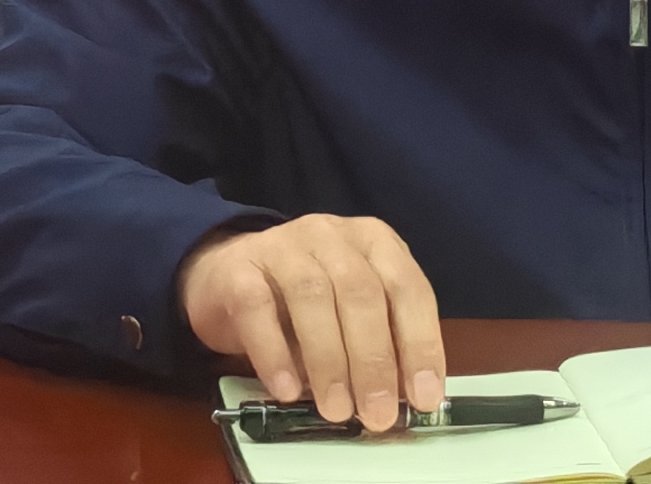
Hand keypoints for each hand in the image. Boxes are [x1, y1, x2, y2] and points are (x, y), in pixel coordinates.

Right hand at [178, 215, 450, 431]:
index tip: (423, 397)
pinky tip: (287, 390)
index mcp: (373, 242)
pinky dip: (275, 353)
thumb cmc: (302, 302)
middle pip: (361, 291)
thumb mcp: (350, 315)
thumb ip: (379, 345)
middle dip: (374, 359)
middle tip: (377, 414)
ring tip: (336, 410)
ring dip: (329, 360)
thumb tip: (402, 400)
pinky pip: (257, 308)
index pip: (408, 287)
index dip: (420, 343)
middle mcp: (331, 235)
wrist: (227, 276)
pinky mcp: (237, 269)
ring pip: (313, 295)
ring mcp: (281, 246)